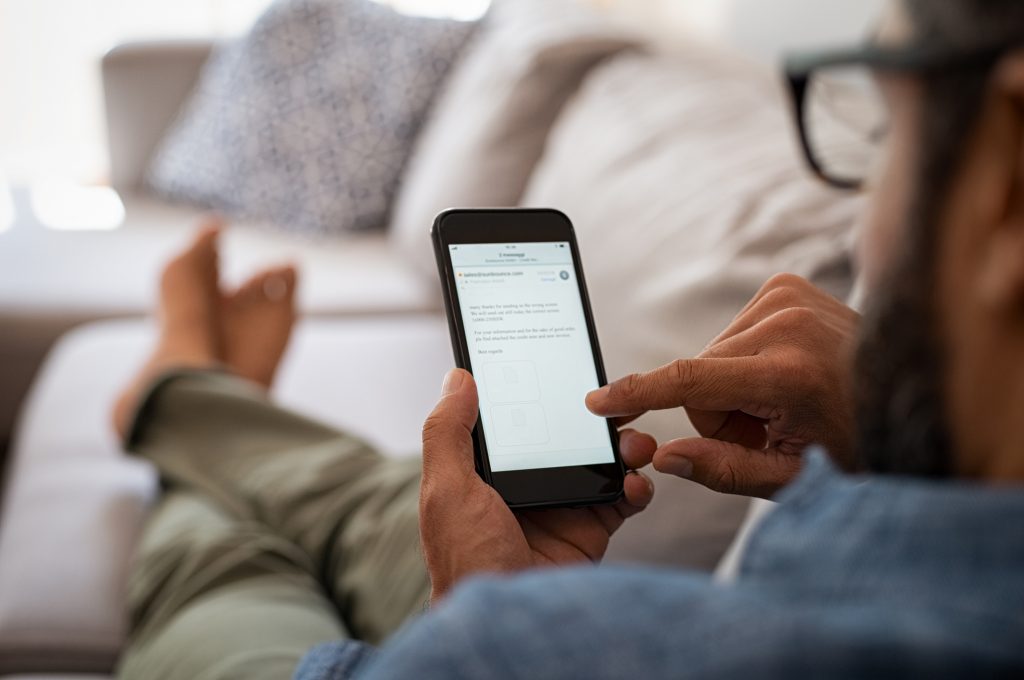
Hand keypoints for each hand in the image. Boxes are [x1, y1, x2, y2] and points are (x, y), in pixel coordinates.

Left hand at [420, 369, 654, 603]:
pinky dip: (636, 487)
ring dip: (624, 447)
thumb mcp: (447, 489)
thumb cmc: (466, 560)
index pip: (520, 419)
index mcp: (489, 471)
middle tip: (617, 404)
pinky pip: (622, 500)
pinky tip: (635, 484)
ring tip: (635, 443)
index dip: (542, 394)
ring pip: (601, 462)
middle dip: (596, 418)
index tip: (566, 369)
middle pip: (569, 436)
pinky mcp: (590, 531)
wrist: (508, 625)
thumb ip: (448, 432)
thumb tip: (458, 377)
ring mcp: (562, 507)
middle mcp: (528, 484)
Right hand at [587, 274, 859, 497]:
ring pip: (711, 355)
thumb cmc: (858, 443)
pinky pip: (731, 332)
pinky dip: (746, 359)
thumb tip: (664, 458)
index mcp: (790, 374)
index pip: (689, 381)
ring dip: (733, 385)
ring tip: (785, 400)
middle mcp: (787, 324)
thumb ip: (723, 470)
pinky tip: (785, 371)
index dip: (637, 393)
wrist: (912, 392)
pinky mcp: (787, 285)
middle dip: (719, 411)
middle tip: (769, 427)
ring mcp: (789, 296)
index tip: (597, 401)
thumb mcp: (793, 477)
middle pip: (698, 376)